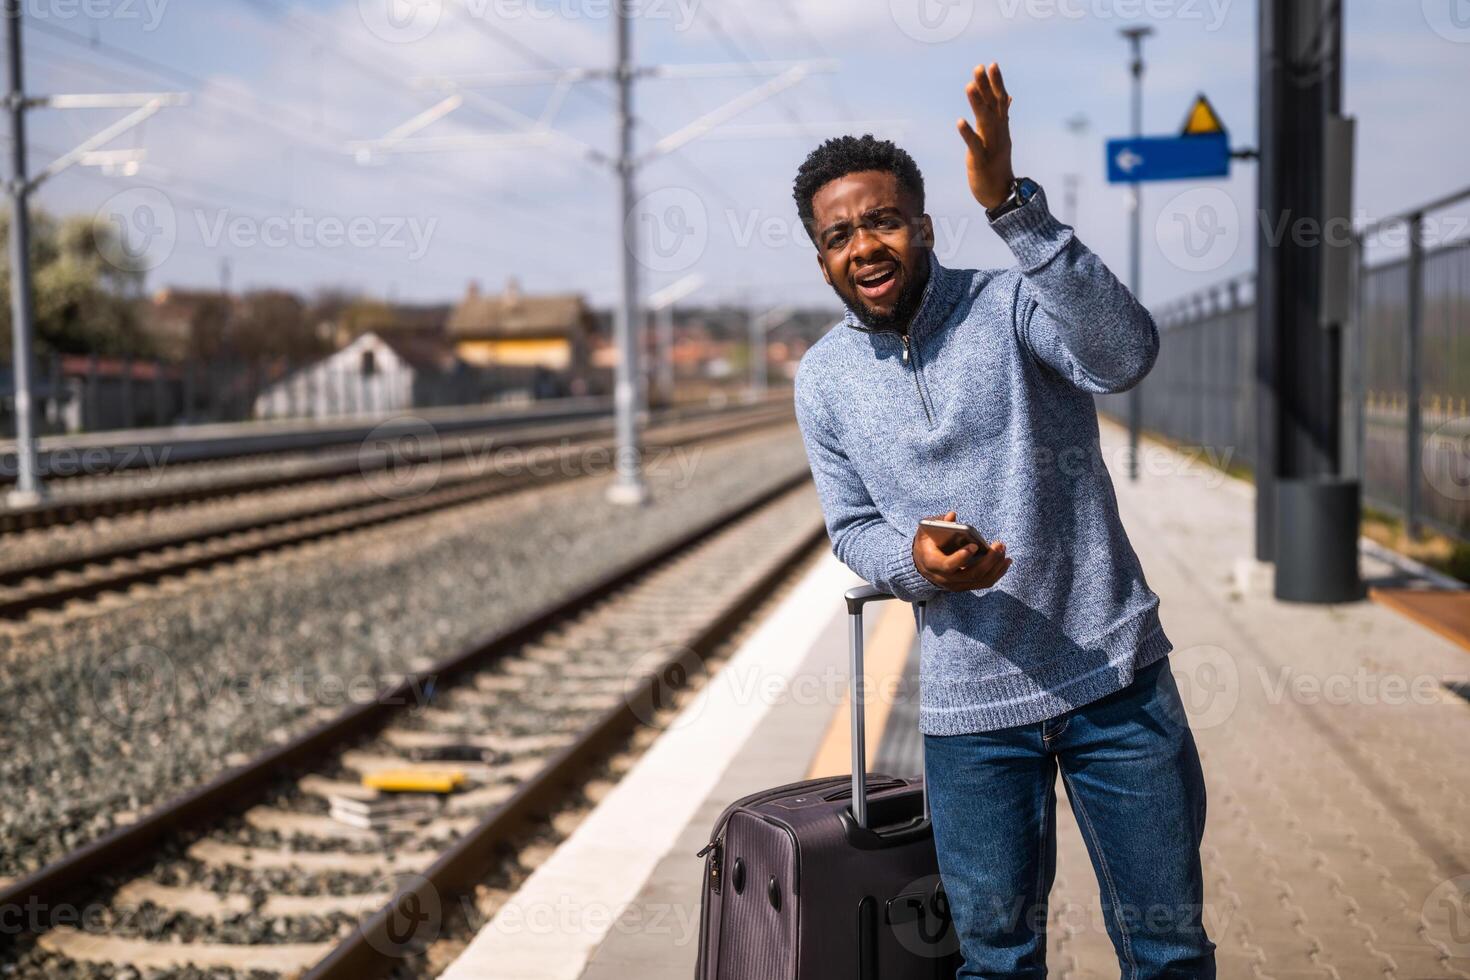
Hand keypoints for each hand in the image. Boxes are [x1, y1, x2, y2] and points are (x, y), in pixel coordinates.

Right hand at [912, 511, 1011, 591]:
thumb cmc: (926, 544)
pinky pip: (985, 583)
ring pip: (981, 580)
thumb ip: (937, 523)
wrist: (922, 564)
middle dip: (989, 560)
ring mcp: (957, 585)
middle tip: (999, 545)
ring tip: (1003, 551)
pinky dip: (997, 573)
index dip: (962, 557)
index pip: (948, 566)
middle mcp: (945, 579)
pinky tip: (1005, 561)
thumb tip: (952, 516)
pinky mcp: (966, 586)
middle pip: (971, 574)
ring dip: (996, 566)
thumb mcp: (925, 531)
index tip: (975, 545)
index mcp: (933, 564)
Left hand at [956, 62, 1015, 210]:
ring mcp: (991, 147)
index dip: (996, 83)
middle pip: (993, 106)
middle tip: (979, 67)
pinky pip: (975, 145)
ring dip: (977, 104)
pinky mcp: (981, 161)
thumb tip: (1008, 97)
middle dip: (987, 86)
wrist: (1002, 195)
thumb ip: (1003, 116)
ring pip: (985, 122)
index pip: (1001, 101)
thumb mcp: (1001, 138)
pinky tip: (960, 121)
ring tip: (969, 86)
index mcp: (1001, 128)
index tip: (992, 64)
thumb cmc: (998, 165)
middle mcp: (999, 134)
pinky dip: (968, 133)